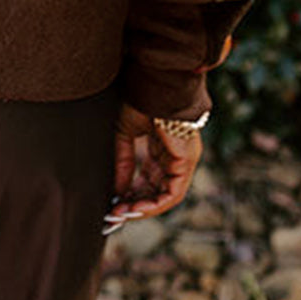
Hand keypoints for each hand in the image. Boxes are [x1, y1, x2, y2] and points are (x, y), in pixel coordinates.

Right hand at [102, 99, 202, 234]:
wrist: (154, 85)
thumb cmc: (140, 101)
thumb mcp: (124, 133)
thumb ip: (122, 161)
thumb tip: (117, 190)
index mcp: (162, 146)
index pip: (149, 178)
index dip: (131, 192)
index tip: (114, 203)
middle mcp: (176, 156)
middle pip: (157, 190)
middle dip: (136, 204)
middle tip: (115, 214)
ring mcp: (184, 159)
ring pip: (167, 195)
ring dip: (144, 208)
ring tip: (123, 214)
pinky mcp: (187, 161)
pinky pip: (173, 192)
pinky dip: (155, 203)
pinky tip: (136, 207)